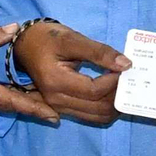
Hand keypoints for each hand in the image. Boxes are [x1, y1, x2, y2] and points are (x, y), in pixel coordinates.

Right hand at [13, 16, 127, 127]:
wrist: (26, 45)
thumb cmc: (47, 39)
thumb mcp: (72, 39)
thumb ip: (99, 52)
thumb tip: (125, 65)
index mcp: (55, 82)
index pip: (94, 90)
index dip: (114, 81)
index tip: (126, 68)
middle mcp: (55, 100)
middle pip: (98, 108)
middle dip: (118, 95)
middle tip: (129, 79)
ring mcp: (58, 108)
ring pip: (97, 117)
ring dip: (115, 105)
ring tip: (124, 86)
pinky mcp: (63, 109)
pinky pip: (91, 116)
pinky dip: (106, 108)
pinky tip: (114, 94)